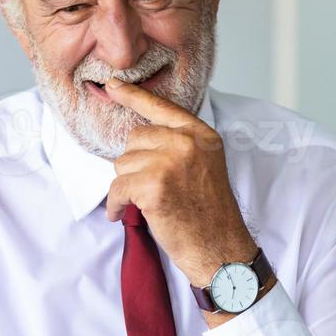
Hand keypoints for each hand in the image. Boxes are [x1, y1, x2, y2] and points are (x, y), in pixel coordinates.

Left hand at [103, 79, 257, 288]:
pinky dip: (116, 205)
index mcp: (201, 135)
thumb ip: (180, 145)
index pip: (161, 107)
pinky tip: (124, 215)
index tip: (113, 85)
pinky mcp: (153, 186)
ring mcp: (170, 162)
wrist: (221, 250)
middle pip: (134, 138)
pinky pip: (117, 188)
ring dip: (126, 186)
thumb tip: (139, 138)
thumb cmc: (210, 214)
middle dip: (134, 164)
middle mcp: (187, 143)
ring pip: (122, 164)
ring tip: (148, 204)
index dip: (133, 95)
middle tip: (151, 189)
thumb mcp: (204, 166)